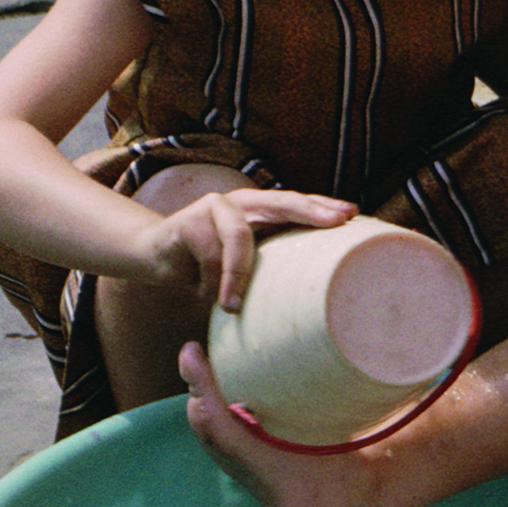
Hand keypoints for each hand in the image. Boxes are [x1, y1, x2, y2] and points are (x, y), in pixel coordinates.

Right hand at [138, 188, 356, 310]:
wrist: (152, 256)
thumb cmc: (210, 264)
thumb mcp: (244, 262)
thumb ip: (272, 263)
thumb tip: (317, 290)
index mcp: (260, 209)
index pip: (297, 203)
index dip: (324, 206)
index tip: (355, 214)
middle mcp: (241, 202)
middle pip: (282, 200)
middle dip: (311, 210)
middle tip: (336, 222)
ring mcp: (213, 208)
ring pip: (240, 236)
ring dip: (238, 275)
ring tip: (232, 306)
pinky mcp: (186, 221)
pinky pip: (208, 253)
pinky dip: (209, 280)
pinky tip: (203, 293)